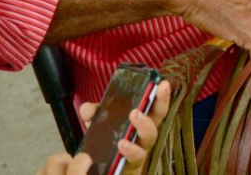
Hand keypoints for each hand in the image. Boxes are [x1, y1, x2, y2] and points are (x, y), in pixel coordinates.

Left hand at [35, 81, 171, 174]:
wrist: (103, 171)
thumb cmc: (109, 144)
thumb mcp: (101, 125)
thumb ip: (95, 115)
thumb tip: (87, 108)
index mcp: (140, 123)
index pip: (155, 109)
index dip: (162, 97)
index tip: (163, 84)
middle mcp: (143, 138)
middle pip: (154, 126)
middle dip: (149, 117)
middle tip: (136, 112)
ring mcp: (139, 153)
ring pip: (146, 144)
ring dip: (138, 135)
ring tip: (125, 134)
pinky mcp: (132, 168)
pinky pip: (134, 160)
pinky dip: (129, 152)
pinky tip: (121, 146)